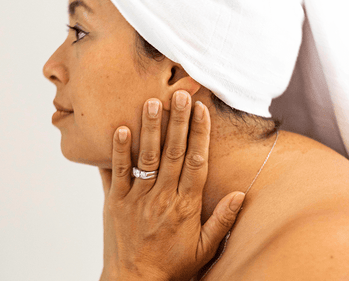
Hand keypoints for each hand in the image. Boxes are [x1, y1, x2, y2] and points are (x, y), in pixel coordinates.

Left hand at [98, 91, 244, 280]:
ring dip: (150, 128)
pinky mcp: (115, 201)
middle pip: (173, 153)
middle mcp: (163, 197)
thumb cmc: (173, 266)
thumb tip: (241, 194)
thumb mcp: (205, 248)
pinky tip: (121, 128)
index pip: (196, 162)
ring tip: (152, 102)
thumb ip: (222, 220)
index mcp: (186, 206)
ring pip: (146, 157)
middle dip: (178, 121)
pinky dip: (118, 150)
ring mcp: (137, 198)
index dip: (200, 134)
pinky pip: (117, 172)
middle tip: (180, 94)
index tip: (201, 110)